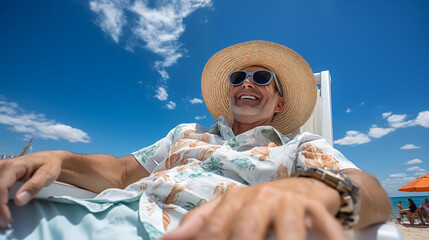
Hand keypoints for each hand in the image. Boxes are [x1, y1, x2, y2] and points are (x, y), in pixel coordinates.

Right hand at [0, 151, 64, 227]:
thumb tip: (19, 200)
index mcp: (14, 166)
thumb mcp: (47, 174)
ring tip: (3, 219)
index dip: (1, 206)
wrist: (49, 158)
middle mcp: (3, 166)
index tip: (6, 220)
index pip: (1, 187)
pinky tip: (2, 209)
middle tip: (4, 223)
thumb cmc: (49, 165)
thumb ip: (34, 187)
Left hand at [160, 178, 344, 239]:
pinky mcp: (311, 206)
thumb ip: (199, 224)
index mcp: (232, 201)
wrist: (303, 187)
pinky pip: (320, 225)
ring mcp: (285, 201)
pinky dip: (326, 237)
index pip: (212, 227)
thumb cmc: (261, 204)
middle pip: (245, 228)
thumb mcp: (228, 211)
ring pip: (284, 228)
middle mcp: (257, 198)